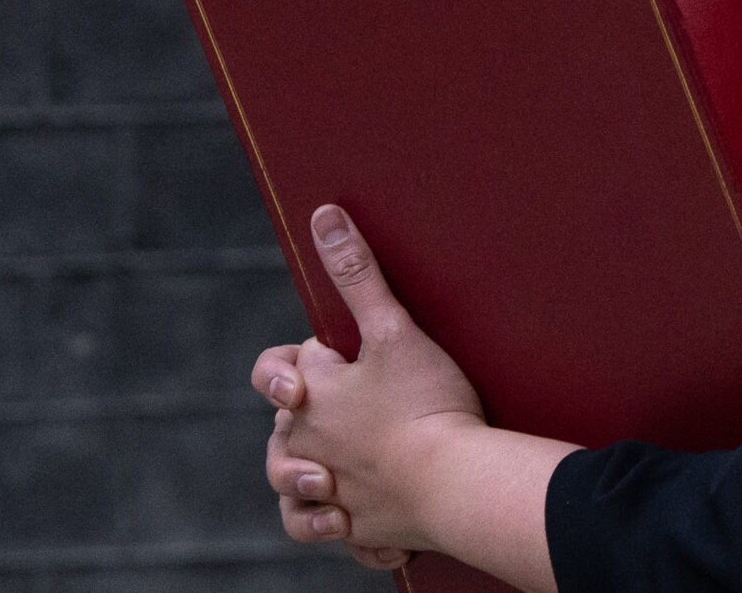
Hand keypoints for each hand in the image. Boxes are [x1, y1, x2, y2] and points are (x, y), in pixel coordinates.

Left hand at [259, 205, 487, 557]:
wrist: (456, 484)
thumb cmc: (427, 404)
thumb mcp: (392, 328)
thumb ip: (357, 273)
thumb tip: (323, 214)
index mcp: (308, 396)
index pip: (285, 367)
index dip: (310, 356)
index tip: (343, 356)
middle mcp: (304, 445)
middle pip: (286, 421)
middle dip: (311, 408)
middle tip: (363, 401)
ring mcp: (326, 490)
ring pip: (288, 478)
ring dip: (304, 468)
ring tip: (333, 458)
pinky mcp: (351, 528)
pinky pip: (318, 528)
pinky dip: (326, 521)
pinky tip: (343, 514)